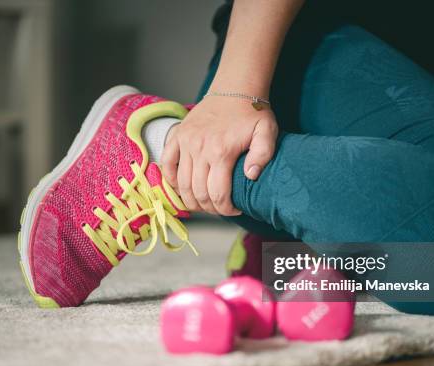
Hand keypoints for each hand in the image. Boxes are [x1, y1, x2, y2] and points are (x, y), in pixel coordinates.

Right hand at [161, 96, 277, 214]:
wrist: (235, 88)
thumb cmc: (252, 112)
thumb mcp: (267, 132)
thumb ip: (262, 155)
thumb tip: (250, 176)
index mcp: (221, 151)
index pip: (217, 194)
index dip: (225, 209)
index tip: (234, 209)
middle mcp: (199, 148)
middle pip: (198, 193)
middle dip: (210, 208)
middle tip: (220, 208)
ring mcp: (185, 142)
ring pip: (181, 184)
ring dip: (191, 200)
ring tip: (204, 203)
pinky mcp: (177, 136)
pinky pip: (166, 163)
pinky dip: (170, 180)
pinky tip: (182, 187)